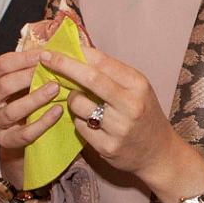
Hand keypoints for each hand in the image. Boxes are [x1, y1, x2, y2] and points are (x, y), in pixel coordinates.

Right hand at [0, 49, 61, 181]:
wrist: (12, 125)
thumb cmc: (16, 92)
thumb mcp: (14, 75)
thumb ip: (26, 63)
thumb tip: (52, 46)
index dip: (23, 58)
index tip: (45, 53)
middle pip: (3, 86)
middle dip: (28, 76)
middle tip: (52, 70)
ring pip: (11, 112)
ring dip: (35, 99)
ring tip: (55, 88)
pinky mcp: (3, 141)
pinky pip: (23, 134)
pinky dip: (42, 122)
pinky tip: (58, 111)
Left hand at [41, 44, 200, 200]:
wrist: (159, 154)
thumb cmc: (144, 114)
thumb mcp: (137, 89)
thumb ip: (112, 73)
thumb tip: (78, 53)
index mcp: (138, 85)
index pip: (102, 62)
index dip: (77, 53)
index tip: (57, 48)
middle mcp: (130, 105)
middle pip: (90, 78)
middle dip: (64, 66)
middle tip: (45, 58)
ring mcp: (119, 128)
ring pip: (79, 104)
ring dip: (71, 98)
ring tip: (80, 100)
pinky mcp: (107, 147)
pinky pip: (79, 126)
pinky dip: (77, 119)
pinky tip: (88, 120)